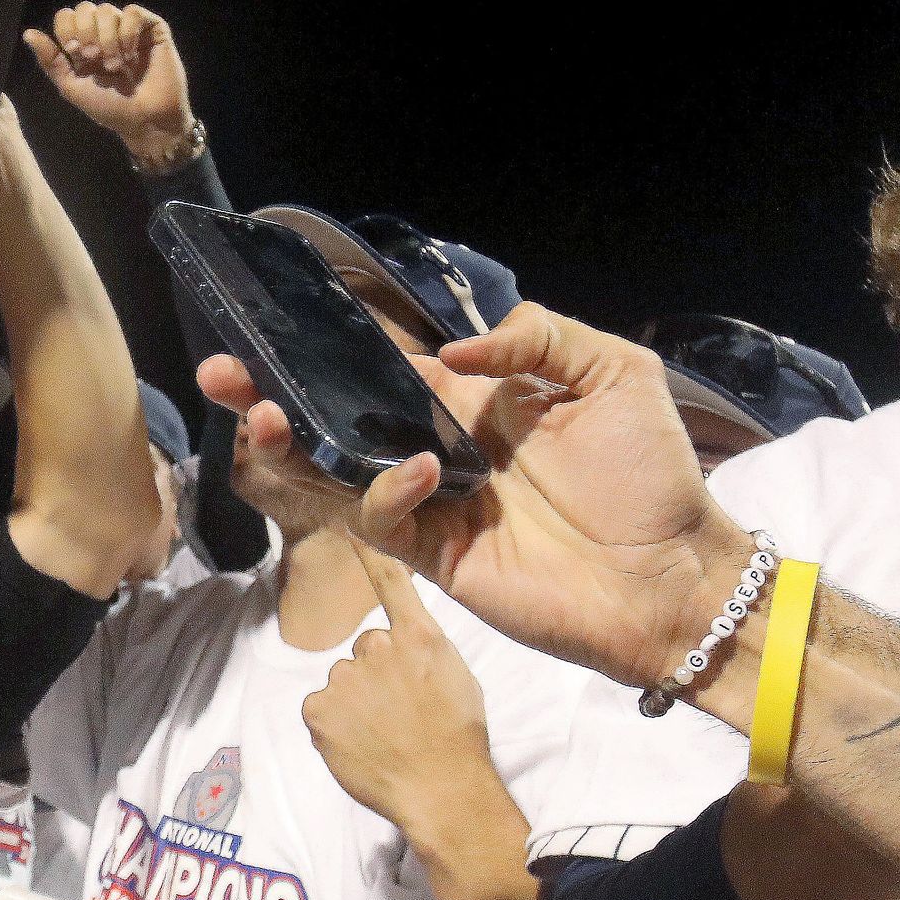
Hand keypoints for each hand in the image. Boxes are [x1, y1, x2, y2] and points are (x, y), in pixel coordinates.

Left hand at [24, 0, 196, 168]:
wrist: (144, 120)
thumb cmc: (109, 107)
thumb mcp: (72, 86)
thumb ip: (51, 60)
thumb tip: (27, 33)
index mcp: (84, 44)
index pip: (66, 16)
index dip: (67, 30)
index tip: (75, 54)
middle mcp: (105, 32)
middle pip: (85, 8)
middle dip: (85, 33)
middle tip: (93, 58)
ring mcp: (128, 29)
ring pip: (107, 9)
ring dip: (107, 39)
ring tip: (114, 65)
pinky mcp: (152, 29)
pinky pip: (133, 12)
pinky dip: (127, 33)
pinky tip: (131, 55)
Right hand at [200, 302, 758, 688]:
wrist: (677, 575)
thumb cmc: (653, 475)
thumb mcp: (613, 372)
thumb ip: (537, 337)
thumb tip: (453, 352)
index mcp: (474, 401)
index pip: (386, 365)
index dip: (330, 347)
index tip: (275, 325)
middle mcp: (440, 447)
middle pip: (337, 416)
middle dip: (272, 395)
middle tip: (223, 373)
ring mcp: (434, 504)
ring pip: (337, 471)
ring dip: (292, 444)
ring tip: (261, 415)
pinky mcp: (438, 556)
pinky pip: (385, 520)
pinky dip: (386, 489)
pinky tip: (419, 468)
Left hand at [302, 543, 501, 841]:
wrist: (441, 791)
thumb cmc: (458, 739)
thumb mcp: (457, 677)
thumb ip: (425, 649)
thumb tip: (405, 643)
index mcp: (419, 637)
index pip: (391, 583)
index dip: (370, 551)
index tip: (353, 524)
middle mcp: (379, 648)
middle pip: (365, 649)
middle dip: (375, 674)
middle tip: (398, 711)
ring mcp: (346, 679)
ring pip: (343, 681)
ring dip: (355, 702)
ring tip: (383, 734)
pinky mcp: (319, 709)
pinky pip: (320, 709)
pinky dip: (334, 726)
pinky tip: (360, 745)